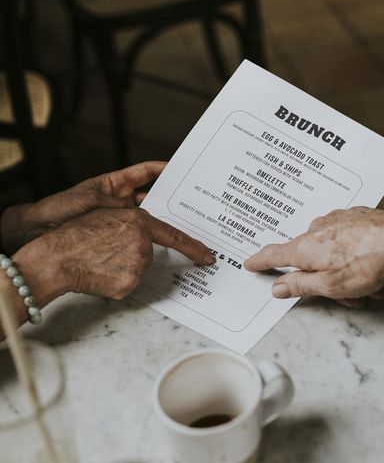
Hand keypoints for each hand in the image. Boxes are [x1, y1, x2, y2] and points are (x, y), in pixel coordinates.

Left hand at [1, 162, 165, 252]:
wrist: (40, 230)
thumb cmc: (61, 208)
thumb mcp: (90, 199)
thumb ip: (116, 205)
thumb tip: (139, 215)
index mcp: (115, 183)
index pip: (145, 173)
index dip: (162, 169)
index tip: (180, 169)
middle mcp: (121, 200)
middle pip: (152, 196)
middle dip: (169, 198)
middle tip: (189, 203)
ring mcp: (120, 217)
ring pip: (147, 217)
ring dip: (162, 220)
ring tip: (181, 224)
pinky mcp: (116, 234)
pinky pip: (137, 235)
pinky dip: (149, 238)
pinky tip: (160, 243)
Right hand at [13, 208, 213, 303]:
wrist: (56, 257)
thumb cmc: (77, 235)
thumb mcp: (108, 218)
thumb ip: (133, 226)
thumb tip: (145, 241)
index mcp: (139, 222)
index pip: (175, 236)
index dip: (194, 248)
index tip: (208, 257)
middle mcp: (142, 243)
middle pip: (148, 254)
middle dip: (133, 254)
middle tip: (107, 252)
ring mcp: (136, 265)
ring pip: (138, 269)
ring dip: (124, 267)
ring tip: (100, 260)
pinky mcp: (129, 284)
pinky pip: (129, 283)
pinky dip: (117, 281)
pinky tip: (100, 274)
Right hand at [245, 207, 383, 305]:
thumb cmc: (368, 264)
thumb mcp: (330, 285)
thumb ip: (299, 285)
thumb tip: (277, 287)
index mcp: (306, 248)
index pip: (274, 254)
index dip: (260, 261)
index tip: (249, 262)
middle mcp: (317, 230)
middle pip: (310, 259)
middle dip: (324, 278)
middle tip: (347, 294)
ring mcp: (336, 220)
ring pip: (330, 250)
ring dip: (343, 268)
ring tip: (368, 283)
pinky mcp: (354, 216)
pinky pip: (345, 238)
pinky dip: (353, 253)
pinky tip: (371, 262)